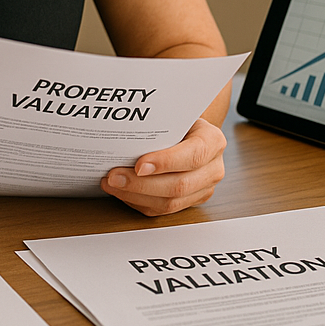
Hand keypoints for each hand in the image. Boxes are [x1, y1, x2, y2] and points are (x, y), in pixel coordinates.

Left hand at [101, 118, 226, 216]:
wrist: (191, 132)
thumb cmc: (179, 121)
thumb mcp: (176, 115)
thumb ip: (159, 122)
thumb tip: (124, 129)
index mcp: (212, 141)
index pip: (192, 155)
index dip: (165, 162)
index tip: (139, 165)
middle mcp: (212, 168)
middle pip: (178, 185)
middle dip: (141, 184)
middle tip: (114, 176)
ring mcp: (203, 189)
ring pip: (169, 203)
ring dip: (135, 195)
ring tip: (112, 184)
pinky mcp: (190, 202)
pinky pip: (162, 210)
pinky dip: (138, 202)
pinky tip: (121, 191)